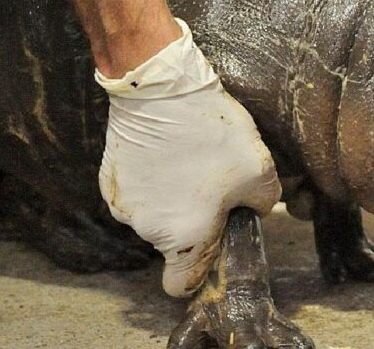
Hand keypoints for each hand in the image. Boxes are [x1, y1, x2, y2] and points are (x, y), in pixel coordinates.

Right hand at [96, 19, 281, 296]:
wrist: (159, 90)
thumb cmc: (211, 133)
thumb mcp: (259, 169)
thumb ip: (263, 203)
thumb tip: (255, 209)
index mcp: (186, 236)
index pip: (181, 284)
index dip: (197, 274)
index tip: (210, 249)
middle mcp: (149, 229)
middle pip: (173, 240)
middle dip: (193, 218)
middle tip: (212, 181)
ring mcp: (125, 206)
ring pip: (154, 214)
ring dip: (170, 197)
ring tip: (188, 157)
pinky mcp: (110, 181)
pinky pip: (137, 191)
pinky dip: (150, 178)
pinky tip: (166, 149)